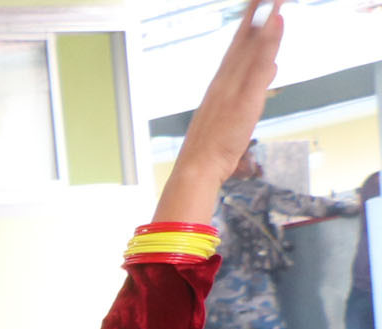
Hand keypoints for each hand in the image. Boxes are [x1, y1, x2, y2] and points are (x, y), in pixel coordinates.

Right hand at [161, 0, 284, 227]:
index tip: (259, 4)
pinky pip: (258, 64)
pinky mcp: (243, 97)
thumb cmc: (212, 148)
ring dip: (264, 20)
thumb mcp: (234, 114)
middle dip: (257, 14)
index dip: (250, 24)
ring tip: (273, 1)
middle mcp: (226, 81)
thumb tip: (273, 65)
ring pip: (252, 47)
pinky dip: (267, 42)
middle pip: (244, 41)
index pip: (239, 47)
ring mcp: (233, 87)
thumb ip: (253, 86)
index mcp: (222, 85)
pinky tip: (277, 22)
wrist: (196, 167)